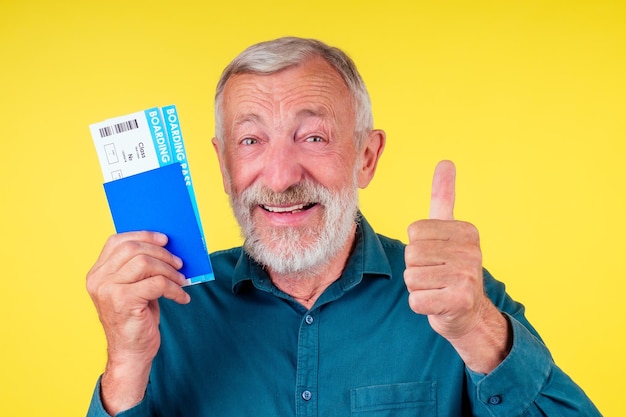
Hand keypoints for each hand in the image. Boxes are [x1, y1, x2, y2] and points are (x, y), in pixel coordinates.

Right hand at [86, 231, 189, 412]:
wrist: (130, 354)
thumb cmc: (135, 319)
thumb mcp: (134, 289)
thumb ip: (139, 268)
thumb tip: (166, 246)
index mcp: (97, 273)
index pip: (117, 241)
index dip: (143, 235)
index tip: (164, 239)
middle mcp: (98, 279)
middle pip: (133, 248)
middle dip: (162, 252)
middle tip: (179, 263)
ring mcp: (108, 290)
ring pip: (146, 262)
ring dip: (170, 270)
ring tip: (181, 281)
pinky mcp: (123, 301)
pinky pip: (157, 283)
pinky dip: (175, 289)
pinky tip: (182, 298)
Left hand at [404, 161, 508, 372]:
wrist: (469, 313)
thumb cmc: (451, 268)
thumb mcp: (449, 231)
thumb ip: (444, 197)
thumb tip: (446, 161)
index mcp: (467, 230)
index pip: (414, 232)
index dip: (417, 247)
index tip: (437, 256)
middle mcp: (471, 251)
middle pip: (411, 254)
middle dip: (416, 268)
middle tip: (436, 275)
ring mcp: (467, 277)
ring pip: (411, 277)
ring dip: (418, 287)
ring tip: (438, 288)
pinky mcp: (459, 301)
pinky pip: (416, 299)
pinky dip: (421, 305)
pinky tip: (438, 304)